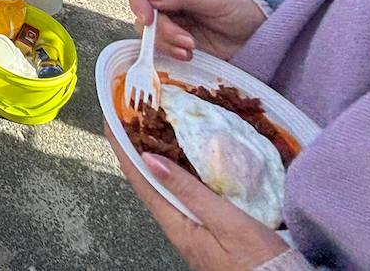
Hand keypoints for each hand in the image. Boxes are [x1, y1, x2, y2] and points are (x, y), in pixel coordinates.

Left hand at [107, 128, 288, 270]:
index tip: (110, 116)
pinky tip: (183, 160)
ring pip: (165, 186)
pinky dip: (177, 170)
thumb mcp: (227, 222)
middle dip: (135, 146)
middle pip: (147, 180)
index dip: (122, 145)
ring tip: (149, 127)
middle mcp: (179, 227)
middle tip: (130, 113)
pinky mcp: (208, 230)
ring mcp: (192, 230)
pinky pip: (184, 194)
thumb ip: (189, 191)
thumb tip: (148, 159)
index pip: (139, 179)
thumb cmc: (260, 262)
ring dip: (154, 156)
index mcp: (177, 225)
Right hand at [126, 0, 266, 60]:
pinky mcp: (176, 44)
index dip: (137, 2)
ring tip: (191, 48)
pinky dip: (173, 54)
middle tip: (187, 40)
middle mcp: (165, 4)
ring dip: (168, 44)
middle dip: (162, 31)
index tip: (148, 20)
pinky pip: (162, 51)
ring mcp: (170, 25)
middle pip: (143, 16)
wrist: (256, 32)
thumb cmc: (236, 5)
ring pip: (150, 36)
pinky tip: (189, 55)